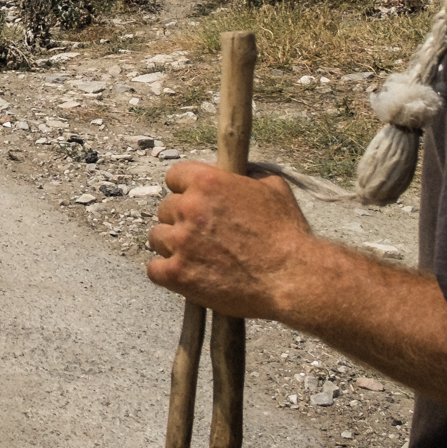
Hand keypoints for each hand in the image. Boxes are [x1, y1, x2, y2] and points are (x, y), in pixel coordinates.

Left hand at [146, 159, 319, 319]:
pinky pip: (154, 270)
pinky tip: (185, 274)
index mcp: (208, 181)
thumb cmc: (287, 233)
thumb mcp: (273, 187)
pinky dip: (166, 274)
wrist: (292, 277)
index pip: (174, 176)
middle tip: (202, 234)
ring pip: (157, 237)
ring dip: (172, 245)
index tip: (194, 200)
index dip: (185, 189)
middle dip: (181, 219)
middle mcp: (189, 208)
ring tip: (196, 256)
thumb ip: (247, 174)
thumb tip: (238, 171)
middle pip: (165, 208)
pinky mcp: (177, 274)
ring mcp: (181, 242)